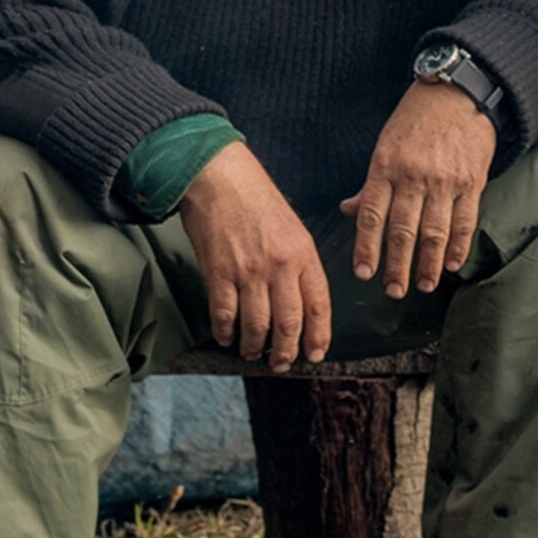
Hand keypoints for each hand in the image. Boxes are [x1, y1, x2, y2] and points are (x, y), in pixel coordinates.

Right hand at [177, 141, 331, 371]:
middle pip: (289, 323)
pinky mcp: (220, 272)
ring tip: (253, 352)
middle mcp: (279, 266)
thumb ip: (298, 260)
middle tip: (282, 363)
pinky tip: (226, 336)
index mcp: (303, 253)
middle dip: (287, 351)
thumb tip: (300, 295)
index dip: (319, 336)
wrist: (218, 175)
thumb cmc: (254, 196)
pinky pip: (224, 314)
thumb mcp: (291, 225)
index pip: (318, 305)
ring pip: (257, 325)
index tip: (316, 354)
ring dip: (255, 346)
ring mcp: (249, 271)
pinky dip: (225, 331)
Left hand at [342, 82, 498, 299]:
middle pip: (403, 230)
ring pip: (434, 231)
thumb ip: (370, 185)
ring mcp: (444, 180)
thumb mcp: (385, 146)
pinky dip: (459, 246)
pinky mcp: (471, 182)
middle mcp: (413, 176)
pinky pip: (465, 221)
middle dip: (398, 265)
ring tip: (425, 285)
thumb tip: (347, 210)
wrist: (457, 94)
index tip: (364, 273)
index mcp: (385, 167)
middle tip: (394, 291)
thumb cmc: (415, 121)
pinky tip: (454, 263)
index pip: (371, 215)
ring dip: (429, 263)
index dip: (367, 247)